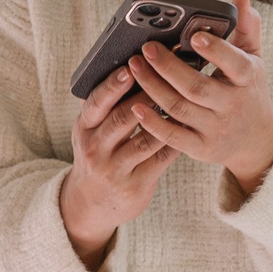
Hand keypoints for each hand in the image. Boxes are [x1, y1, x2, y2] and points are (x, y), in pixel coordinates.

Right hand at [59, 60, 177, 268]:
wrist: (89, 203)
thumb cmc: (98, 154)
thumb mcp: (91, 131)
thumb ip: (108, 106)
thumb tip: (136, 68)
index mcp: (84, 128)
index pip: (96, 103)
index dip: (112, 86)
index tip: (129, 68)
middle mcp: (95, 148)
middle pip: (121, 119)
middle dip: (144, 96)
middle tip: (166, 75)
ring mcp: (114, 169)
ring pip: (144, 140)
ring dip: (166, 119)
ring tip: (184, 98)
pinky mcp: (135, 185)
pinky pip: (160, 159)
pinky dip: (175, 141)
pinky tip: (188, 127)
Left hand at [124, 0, 272, 194]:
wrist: (257, 141)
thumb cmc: (249, 92)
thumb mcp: (254, 61)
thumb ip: (247, 30)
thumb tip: (241, 0)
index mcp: (246, 79)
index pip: (234, 64)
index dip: (215, 51)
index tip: (194, 36)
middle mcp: (231, 105)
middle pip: (196, 87)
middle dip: (168, 67)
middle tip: (146, 48)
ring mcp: (215, 129)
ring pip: (179, 108)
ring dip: (153, 88)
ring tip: (134, 67)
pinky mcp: (200, 148)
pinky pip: (173, 136)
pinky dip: (153, 123)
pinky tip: (135, 106)